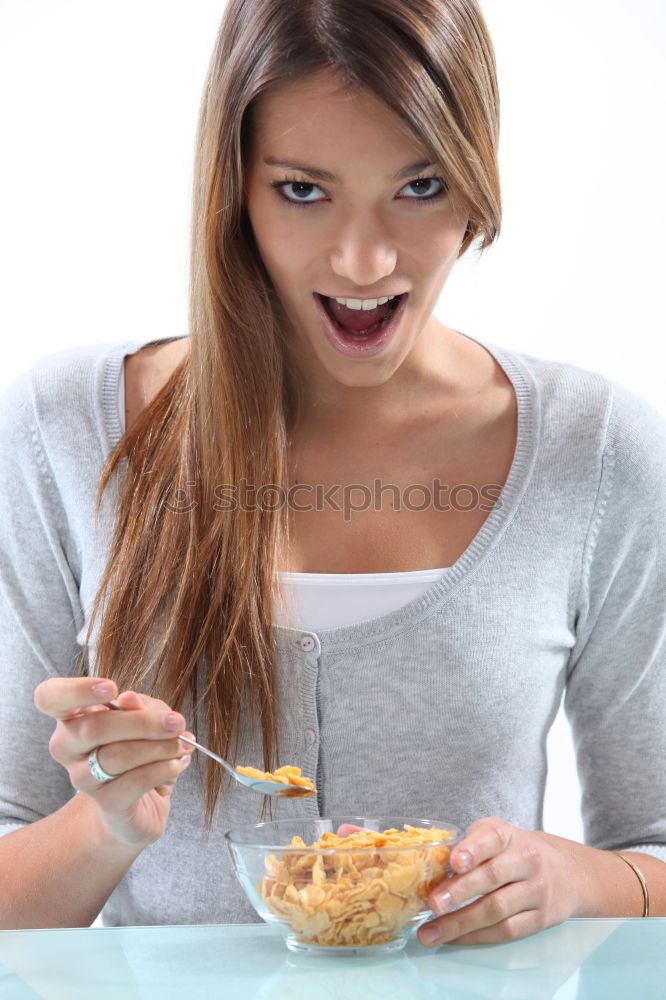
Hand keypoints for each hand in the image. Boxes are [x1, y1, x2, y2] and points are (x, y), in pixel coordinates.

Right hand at [34, 677, 194, 847]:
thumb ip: (140, 706)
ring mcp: (82, 778)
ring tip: (182, 745)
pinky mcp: (106, 803)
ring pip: (118, 755)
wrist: (138, 806)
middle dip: (142, 722)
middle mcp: (68, 746)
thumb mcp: (145, 718)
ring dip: (160, 746)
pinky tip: (178, 763)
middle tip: (175, 722)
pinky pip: (136, 780)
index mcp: (71, 716)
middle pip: (94, 727)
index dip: (77, 690)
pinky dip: (165, 768)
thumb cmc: (138, 750)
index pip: (50, 697)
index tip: (112, 689)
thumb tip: (129, 700)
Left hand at [418, 817, 588, 945]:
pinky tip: (455, 939)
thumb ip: (466, 845)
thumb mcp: (495, 834)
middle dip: (460, 891)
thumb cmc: (515, 851)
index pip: (492, 838)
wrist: (567, 871)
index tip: (454, 861)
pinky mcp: (540, 918)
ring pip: (497, 909)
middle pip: (492, 877)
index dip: (472, 849)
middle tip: (433, 903)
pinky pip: (506, 931)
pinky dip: (477, 937)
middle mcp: (526, 860)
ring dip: (461, 923)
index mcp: (508, 835)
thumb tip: (429, 868)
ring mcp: (535, 891)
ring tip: (431, 932)